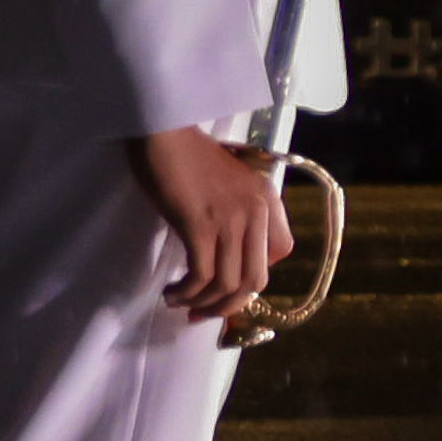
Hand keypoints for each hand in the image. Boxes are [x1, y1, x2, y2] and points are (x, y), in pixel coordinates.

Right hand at [130, 126, 292, 324]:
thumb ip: (236, 212)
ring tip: (179, 301)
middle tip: (202, 312)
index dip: (253, 279)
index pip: (279, 254)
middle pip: (256, 280)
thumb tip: (224, 255)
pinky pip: (202, 276)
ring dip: (202, 303)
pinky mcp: (200, 224)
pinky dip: (186, 292)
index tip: (226, 286)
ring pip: (228, 284)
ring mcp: (231, 219)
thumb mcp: (228, 182)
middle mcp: (257, 212)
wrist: (162, 128)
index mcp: (267, 200)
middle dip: (228, 305)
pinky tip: (172, 292)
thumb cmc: (186, 153)